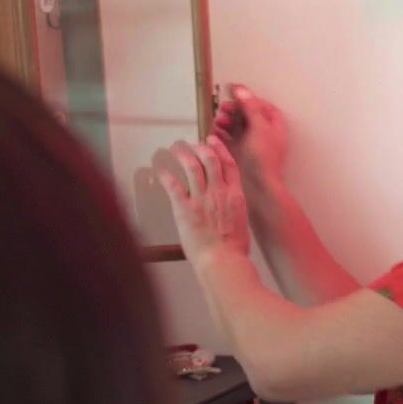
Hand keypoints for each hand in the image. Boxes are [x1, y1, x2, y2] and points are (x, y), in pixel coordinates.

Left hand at [158, 136, 250, 263]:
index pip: (229, 165)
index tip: (213, 142)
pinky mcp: (185, 209)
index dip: (220, 150)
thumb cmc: (234, 249)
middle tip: (193, 144)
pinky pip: (173, 186)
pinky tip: (161, 171)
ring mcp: (201, 199)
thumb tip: (228, 206)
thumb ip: (234, 209)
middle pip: (210, 160)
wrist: (223, 261)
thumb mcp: (241, 223)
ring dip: (183, 154)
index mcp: (235, 196)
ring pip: (192, 166)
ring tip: (175, 148)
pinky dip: (166, 176)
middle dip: (200, 147)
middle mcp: (219, 193)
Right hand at [213, 84, 289, 195]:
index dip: (248, 97)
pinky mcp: (241, 153)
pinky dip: (222, 134)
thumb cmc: (264, 159)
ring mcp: (252, 143)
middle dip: (234, 110)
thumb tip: (242, 90)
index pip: (262, 105)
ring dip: (226, 121)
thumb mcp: (259, 128)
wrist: (259, 187)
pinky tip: (214, 133)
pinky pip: (230, 139)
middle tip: (223, 108)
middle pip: (247, 114)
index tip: (234, 92)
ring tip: (218, 122)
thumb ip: (251, 108)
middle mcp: (264, 133)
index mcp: (274, 125)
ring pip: (237, 126)